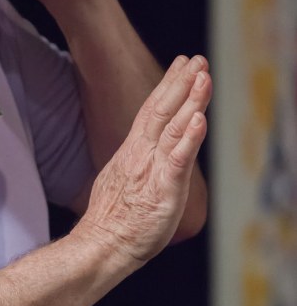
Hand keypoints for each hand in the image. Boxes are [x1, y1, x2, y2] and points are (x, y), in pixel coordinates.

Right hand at [75, 55, 210, 266]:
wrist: (101, 246)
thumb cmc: (113, 222)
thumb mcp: (121, 181)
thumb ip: (137, 165)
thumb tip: (144, 156)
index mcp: (132, 153)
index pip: (151, 111)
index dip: (168, 86)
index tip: (182, 66)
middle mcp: (142, 155)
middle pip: (162, 110)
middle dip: (182, 82)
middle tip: (198, 59)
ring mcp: (152, 170)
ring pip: (174, 128)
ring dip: (190, 100)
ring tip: (203, 77)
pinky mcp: (163, 189)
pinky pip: (178, 160)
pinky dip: (190, 138)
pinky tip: (199, 120)